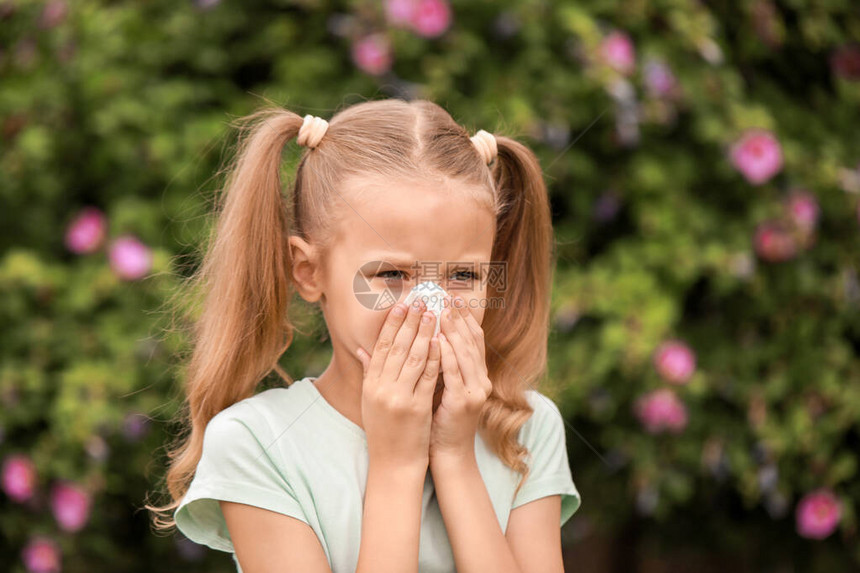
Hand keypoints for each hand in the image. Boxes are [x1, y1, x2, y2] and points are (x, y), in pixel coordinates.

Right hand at [356, 298, 441, 471]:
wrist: (393, 462)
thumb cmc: (385, 430)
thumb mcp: (371, 401)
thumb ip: (370, 373)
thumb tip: (363, 350)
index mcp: (370, 385)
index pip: (380, 346)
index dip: (392, 324)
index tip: (402, 305)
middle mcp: (381, 389)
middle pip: (396, 347)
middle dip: (410, 321)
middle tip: (421, 301)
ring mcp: (398, 398)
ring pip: (412, 358)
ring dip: (425, 332)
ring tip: (434, 314)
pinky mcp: (416, 407)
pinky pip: (427, 377)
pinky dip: (434, 357)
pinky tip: (442, 341)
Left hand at [428, 295, 491, 462]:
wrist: (447, 453)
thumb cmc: (440, 419)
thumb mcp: (441, 386)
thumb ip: (438, 363)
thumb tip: (427, 336)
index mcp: (477, 375)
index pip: (473, 339)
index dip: (464, 317)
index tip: (452, 297)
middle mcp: (481, 380)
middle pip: (472, 341)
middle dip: (459, 317)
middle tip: (447, 296)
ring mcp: (475, 391)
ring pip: (465, 353)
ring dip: (453, 330)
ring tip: (441, 311)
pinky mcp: (463, 401)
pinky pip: (454, 373)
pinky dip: (446, 354)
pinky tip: (437, 339)